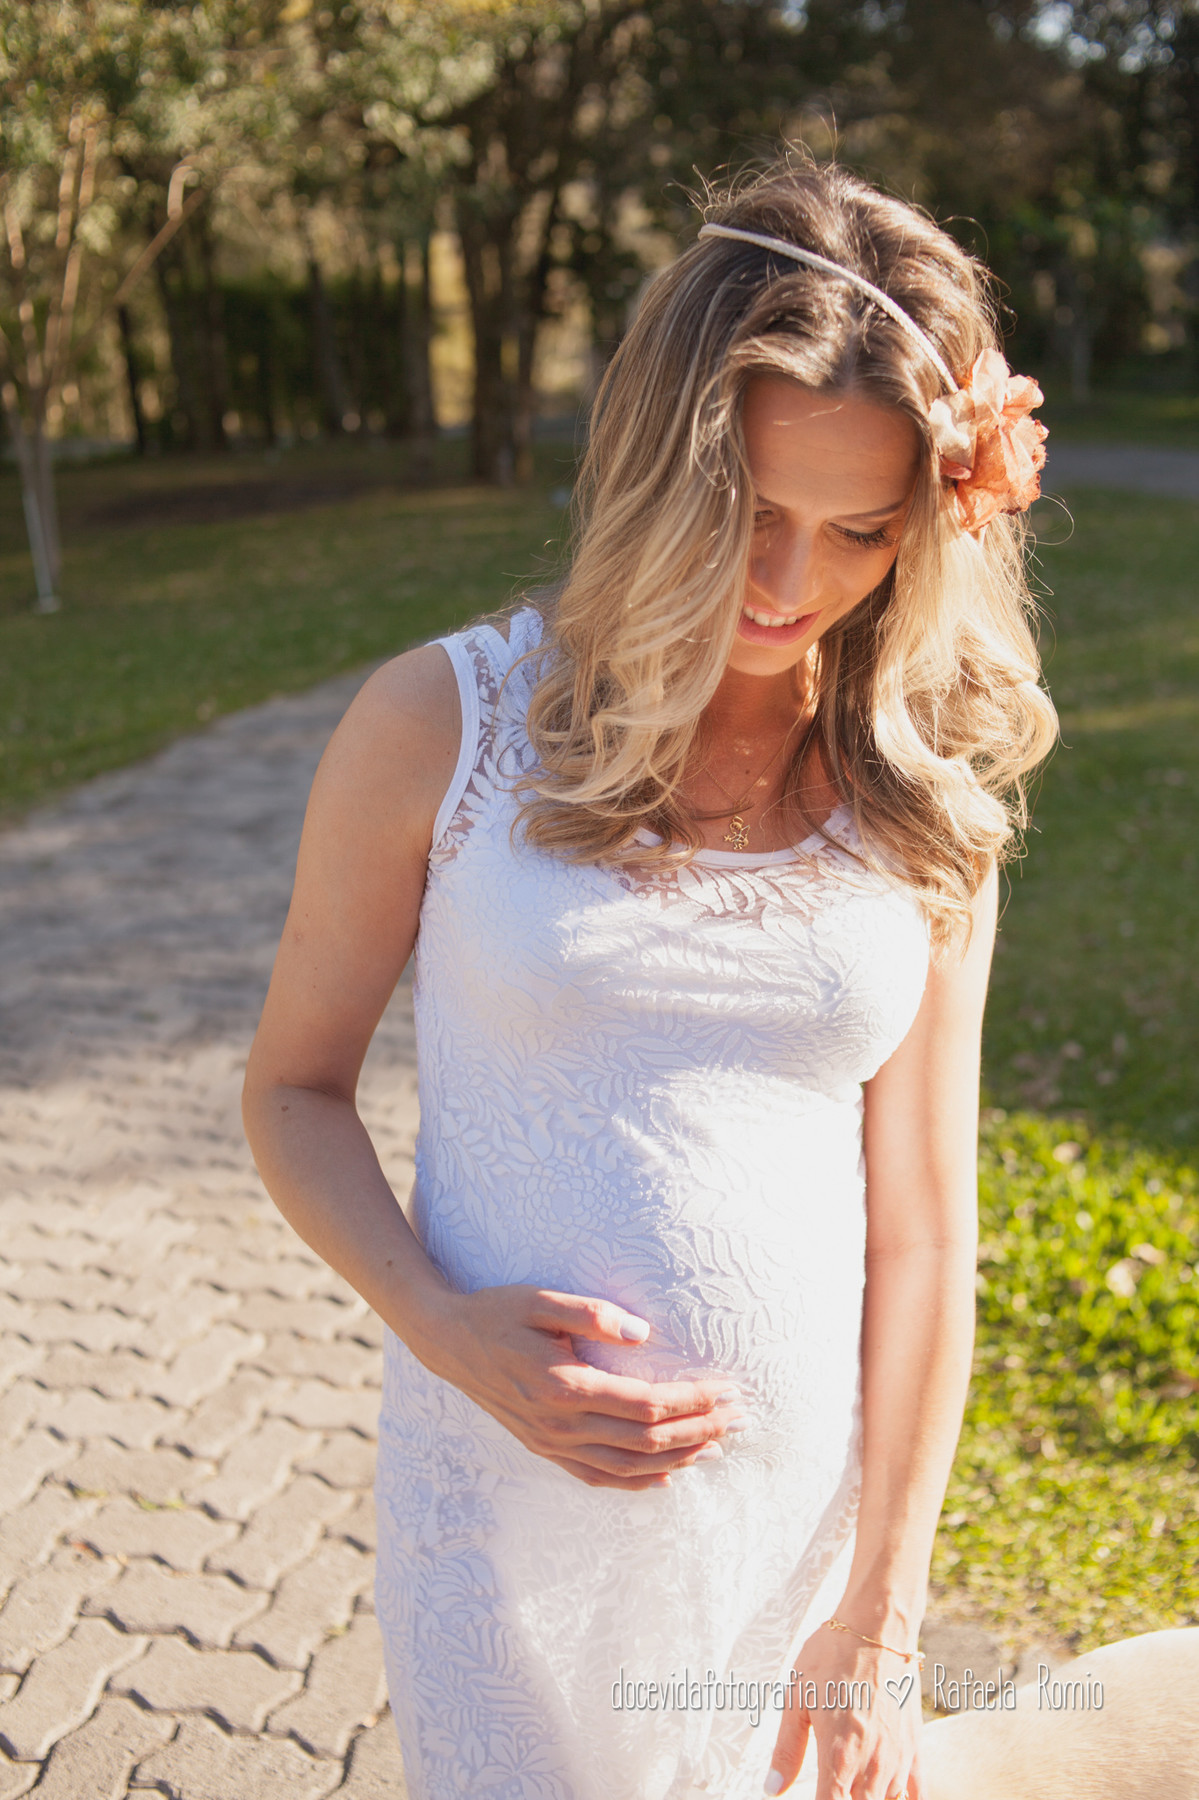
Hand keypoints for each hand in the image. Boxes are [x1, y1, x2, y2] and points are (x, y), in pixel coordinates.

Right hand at [411, 1283, 744, 1489]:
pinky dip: (637, 1482)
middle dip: (698, 1432)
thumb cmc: (498, 1312)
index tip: (726, 1389)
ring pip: (628, 1468)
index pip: (646, 1405)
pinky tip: (666, 1477)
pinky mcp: (544, 1449)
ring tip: (716, 1447)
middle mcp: (559, 1425)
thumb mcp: (541, 1299)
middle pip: (646, 1442)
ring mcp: (550, 1443)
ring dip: (677, 1460)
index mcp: (564, 1387)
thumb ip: (593, 1315)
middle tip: (737, 1419)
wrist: (448, 1342)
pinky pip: (598, 1477)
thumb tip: (644, 1335)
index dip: (692, 1401)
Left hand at [764, 1622, 922, 1798]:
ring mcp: (898, 1757)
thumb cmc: (832, 1657)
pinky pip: (917, 1791)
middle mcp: (872, 1764)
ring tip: (852, 1784)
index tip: (814, 1795)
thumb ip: (787, 1750)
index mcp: (839, 1755)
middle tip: (831, 1782)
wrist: (877, 1626)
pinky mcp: (915, 1745)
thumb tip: (772, 1788)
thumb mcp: (797, 1698)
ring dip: (868, 1799)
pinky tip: (889, 1792)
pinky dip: (903, 1798)